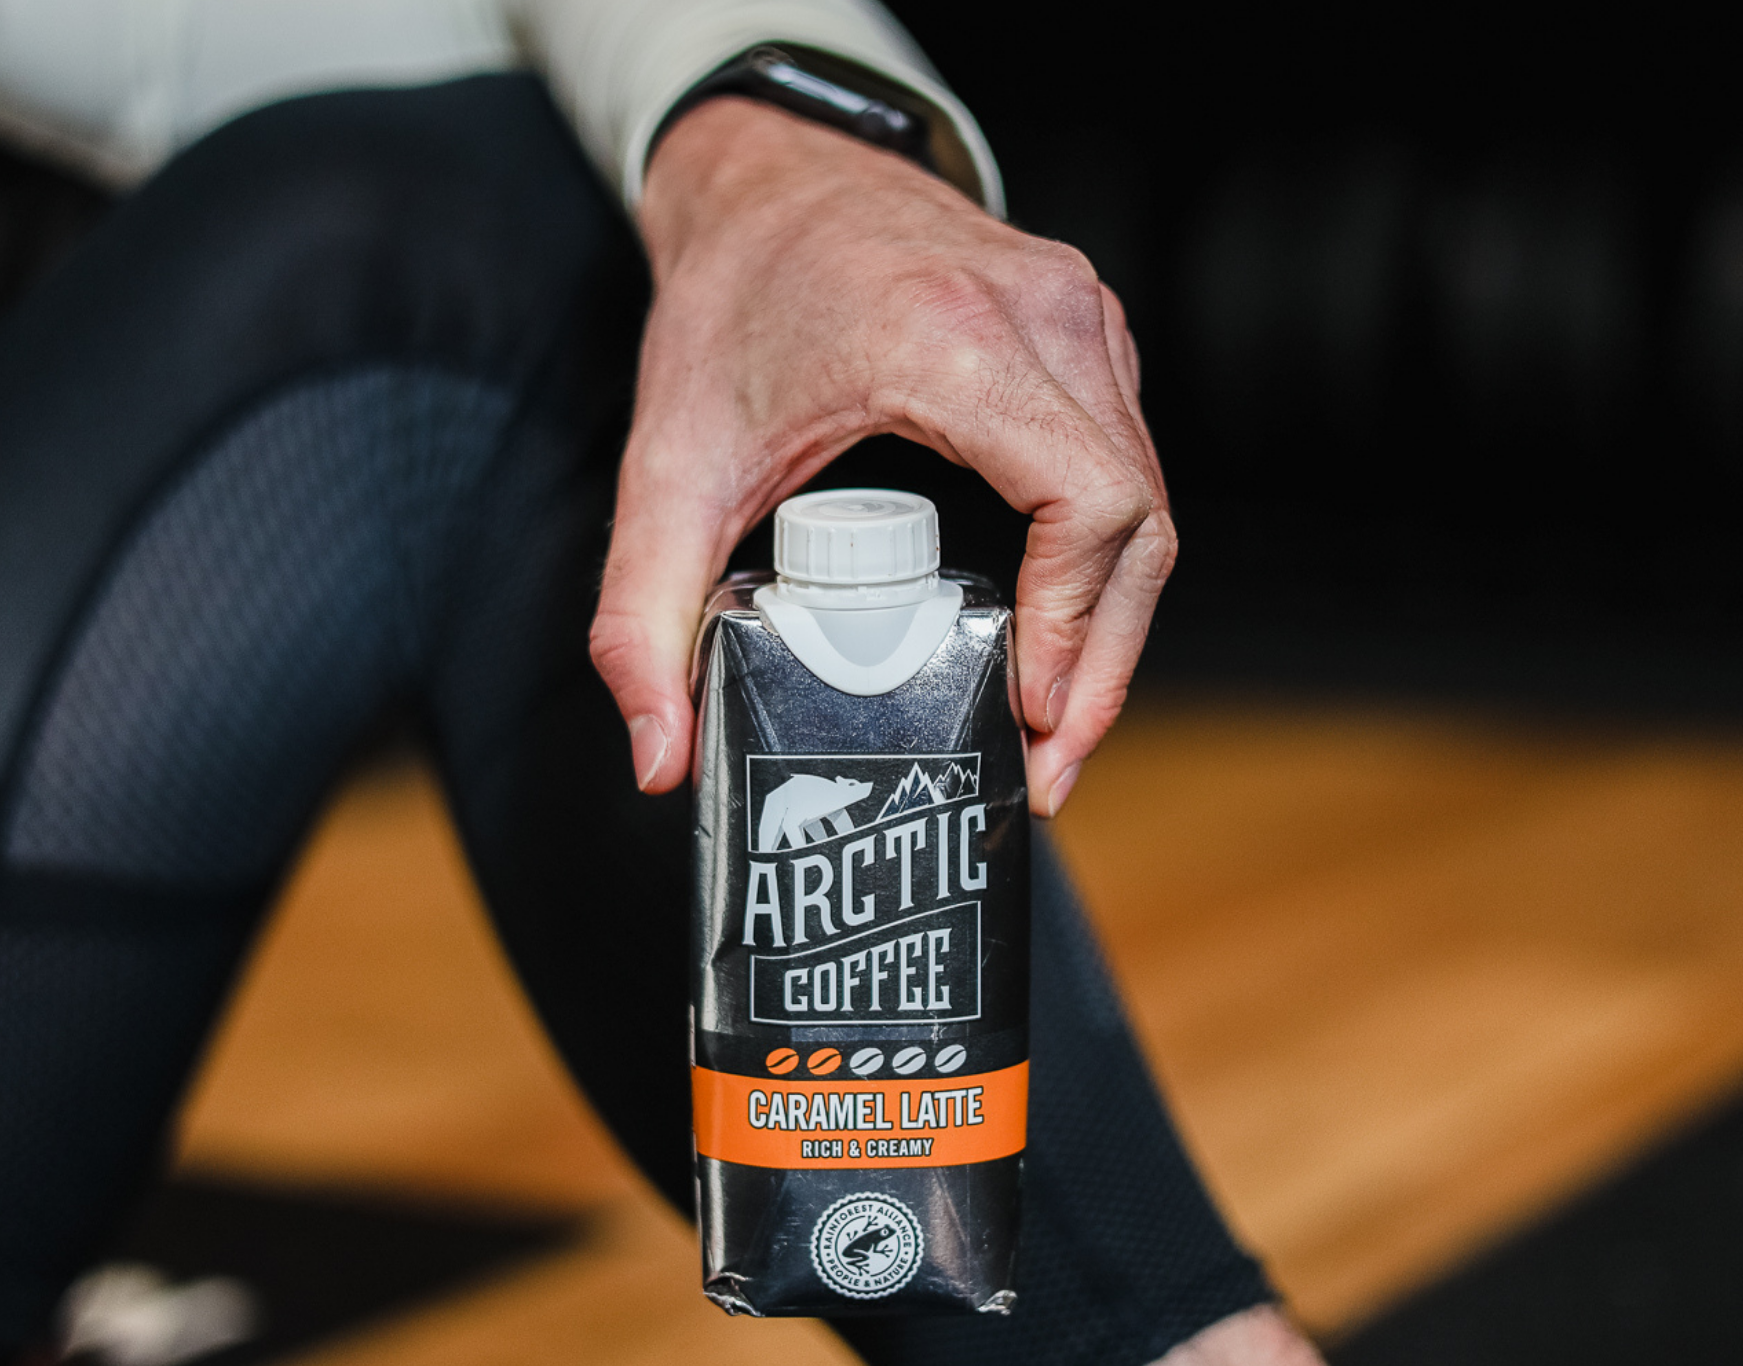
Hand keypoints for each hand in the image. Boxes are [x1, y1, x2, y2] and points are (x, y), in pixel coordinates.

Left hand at [595, 97, 1172, 814]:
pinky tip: (1055, 628)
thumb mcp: (665, 471)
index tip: (1030, 714)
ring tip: (1050, 716)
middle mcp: (1043, 316)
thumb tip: (660, 755)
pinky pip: (1129, 460)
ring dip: (1112, 619)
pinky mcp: (1090, 325)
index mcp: (951, 343)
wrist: (762, 180)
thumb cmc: (728, 301)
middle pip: (1138, 521)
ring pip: (1148, 497)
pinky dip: (1104, 556)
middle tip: (1047, 763)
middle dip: (1103, 664)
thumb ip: (639, 619)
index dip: (1077, 629)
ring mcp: (1082, 312)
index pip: (1086, 503)